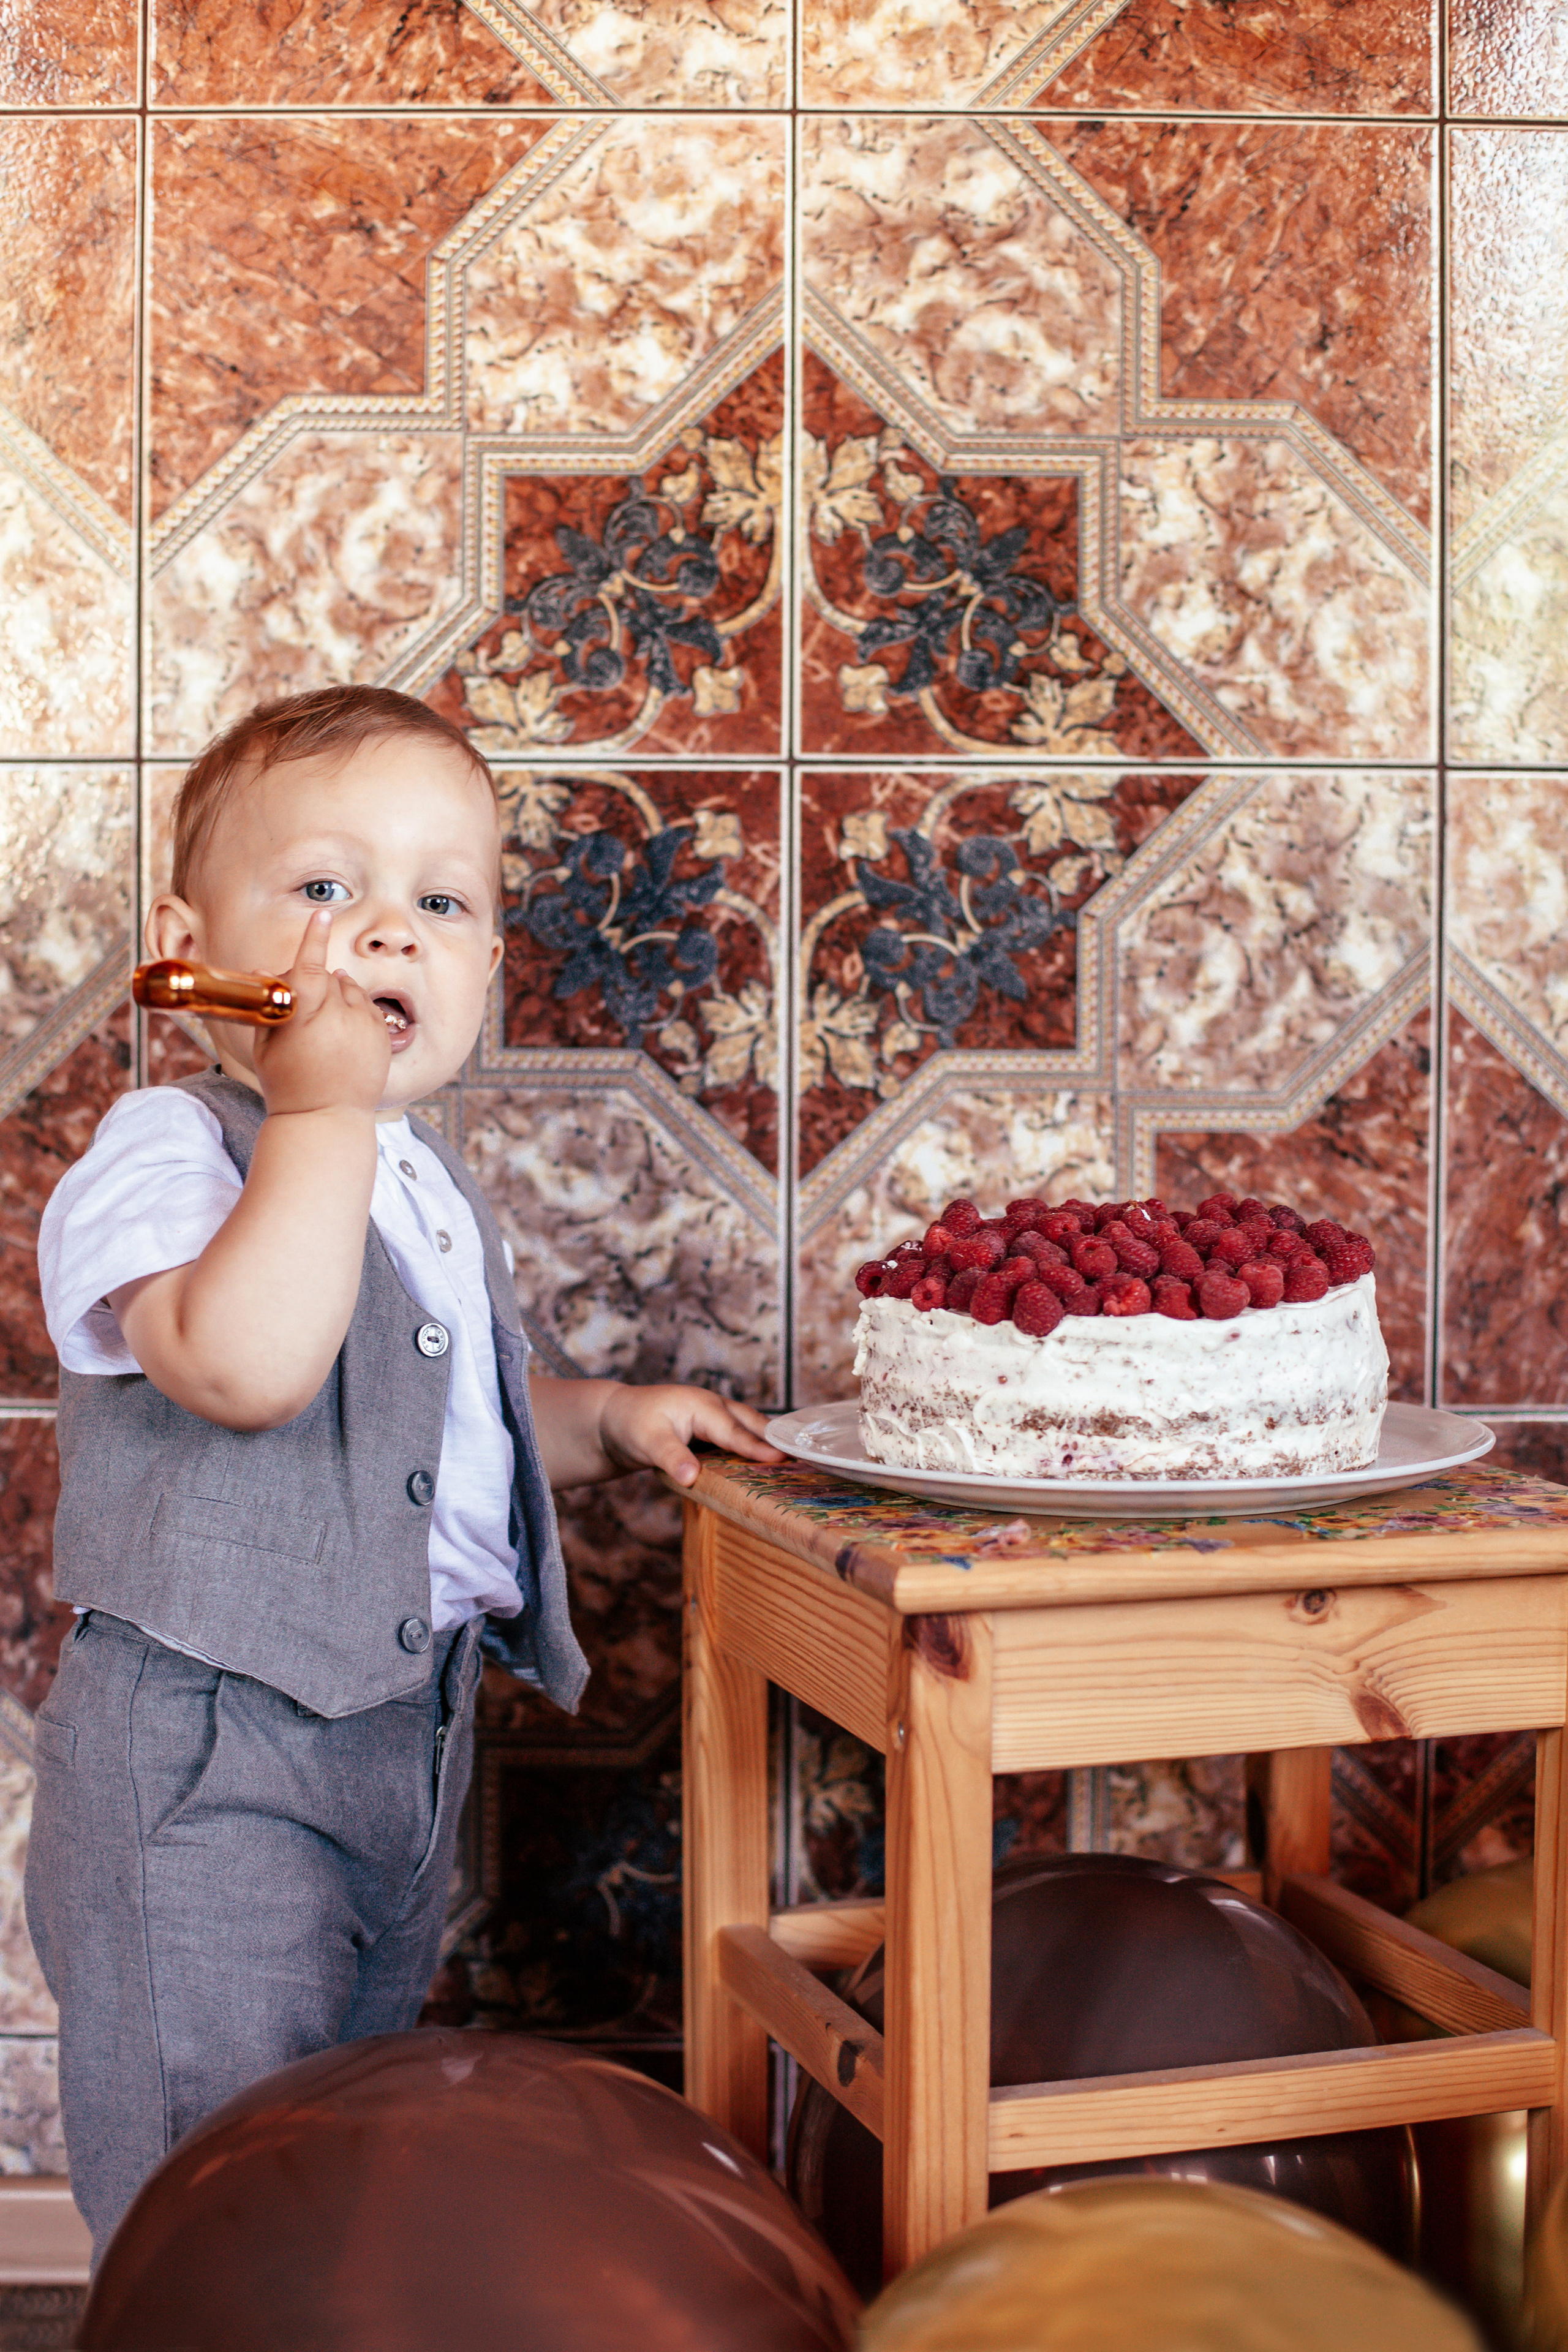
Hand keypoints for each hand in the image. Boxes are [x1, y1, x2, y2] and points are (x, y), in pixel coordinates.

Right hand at [249, 909, 390, 1117]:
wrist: (325, 1119)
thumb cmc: (287, 1082)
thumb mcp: (266, 1045)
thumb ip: (268, 1005)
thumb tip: (262, 968)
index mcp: (305, 1016)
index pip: (310, 968)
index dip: (314, 939)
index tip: (321, 914)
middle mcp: (339, 1017)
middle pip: (328, 977)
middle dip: (314, 985)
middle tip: (303, 1014)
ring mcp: (365, 1026)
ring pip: (350, 989)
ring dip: (337, 997)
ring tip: (325, 1031)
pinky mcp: (383, 1036)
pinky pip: (369, 1007)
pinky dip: (356, 1013)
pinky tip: (344, 1038)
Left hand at [596, 1384, 786, 1488]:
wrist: (612, 1420)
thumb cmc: (630, 1424)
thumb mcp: (647, 1442)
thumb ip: (672, 1458)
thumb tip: (692, 1477)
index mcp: (702, 1405)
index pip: (735, 1431)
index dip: (758, 1447)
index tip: (783, 1459)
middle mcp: (713, 1407)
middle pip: (752, 1424)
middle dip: (777, 1439)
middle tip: (807, 1457)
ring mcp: (713, 1417)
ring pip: (748, 1428)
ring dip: (769, 1442)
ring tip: (798, 1460)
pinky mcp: (710, 1430)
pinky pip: (738, 1437)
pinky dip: (754, 1446)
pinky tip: (767, 1462)